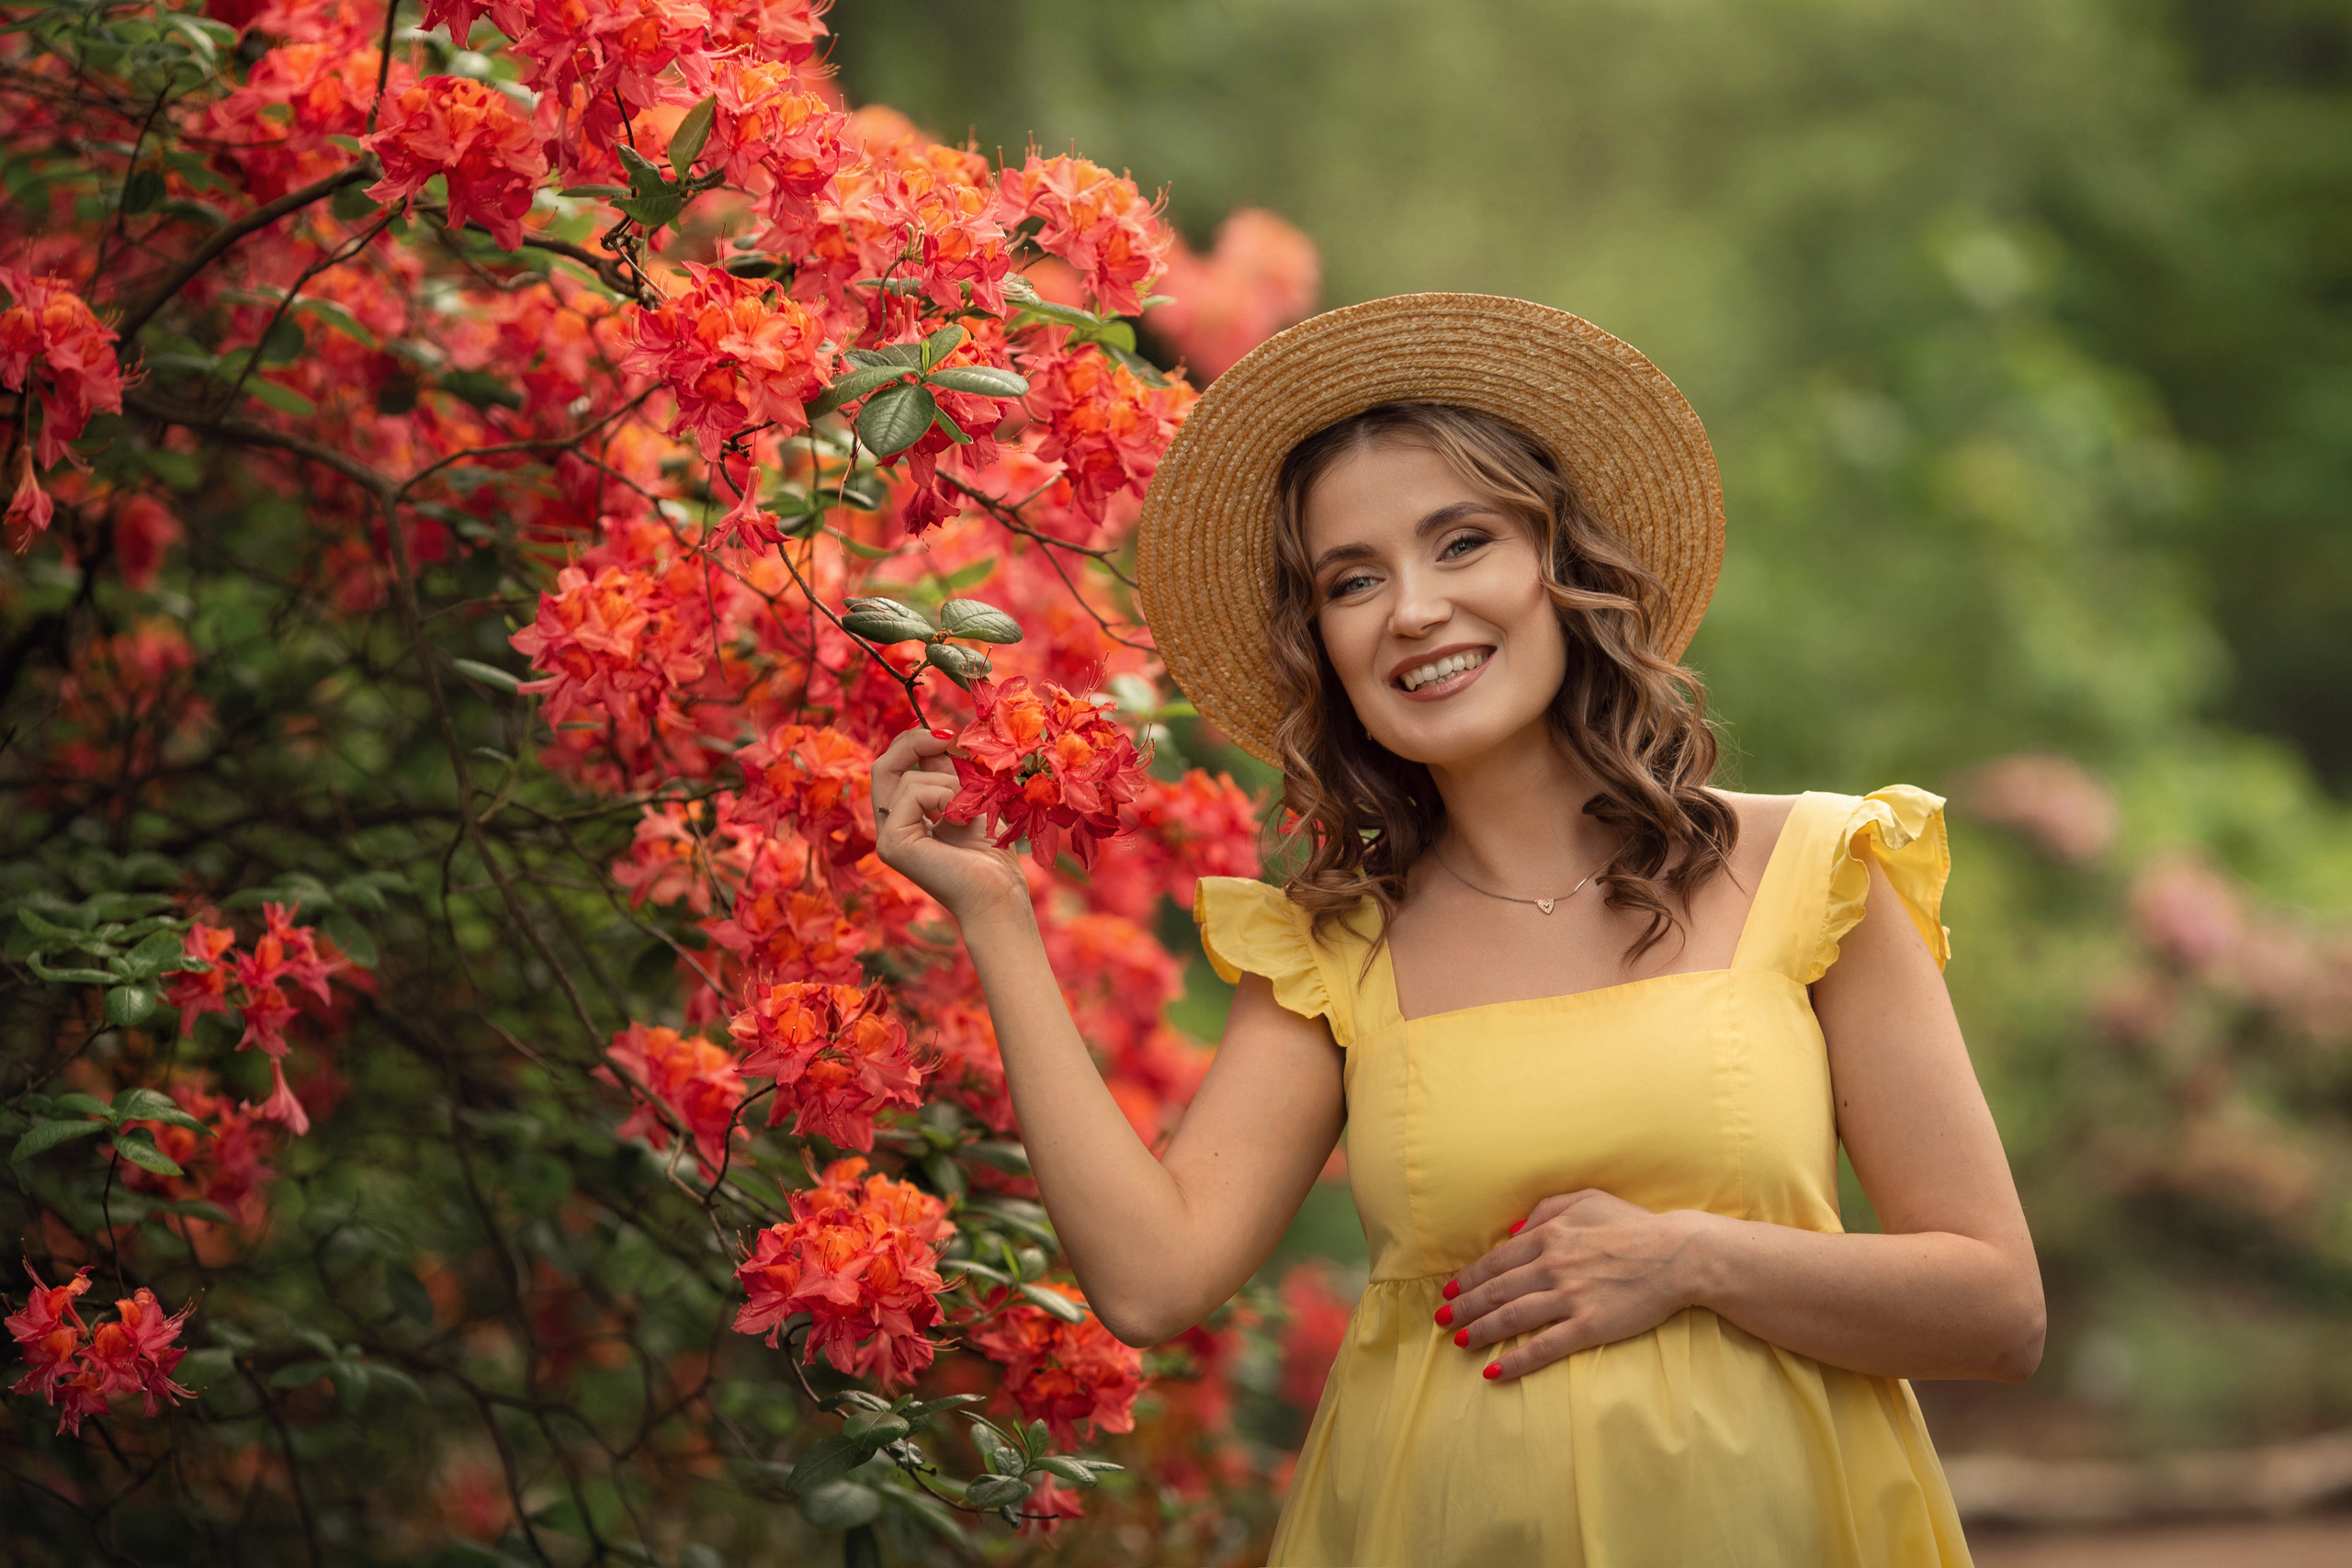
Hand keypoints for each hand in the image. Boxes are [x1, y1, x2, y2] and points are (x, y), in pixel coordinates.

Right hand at [869, 727, 1029, 922]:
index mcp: (906, 821)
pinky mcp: (891, 844)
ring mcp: (887, 839)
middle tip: (944, 735)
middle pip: (883, 768)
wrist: (999, 894)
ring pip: (905, 778)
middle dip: (912, 742)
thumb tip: (935, 735)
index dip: (914, 744)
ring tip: (970, 809)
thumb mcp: (966, 801)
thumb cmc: (991, 856)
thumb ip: (945, 774)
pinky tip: (960, 818)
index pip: (896, 770)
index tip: (946, 733)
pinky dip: (942, 795)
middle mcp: (891, 830)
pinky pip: (911, 792)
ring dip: (948, 783)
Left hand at [1441, 1189, 1704, 1381]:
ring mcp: (1569, 1297)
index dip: (1469, 1279)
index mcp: (1549, 1235)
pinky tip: (1494, 1372)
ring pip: (1510, 1318)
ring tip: (1460, 1343)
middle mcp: (1551, 1266)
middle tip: (1443, 1321)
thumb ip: (1546, 1210)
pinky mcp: (1588, 1326)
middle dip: (1463, 1308)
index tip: (1450, 1291)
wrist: (1679, 1254)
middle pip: (1495, 1291)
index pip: (1496, 1261)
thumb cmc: (1634, 1225)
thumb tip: (1512, 1231)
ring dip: (1480, 1332)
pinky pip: (1543, 1347)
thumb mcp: (1587, 1200)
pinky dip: (1515, 1361)